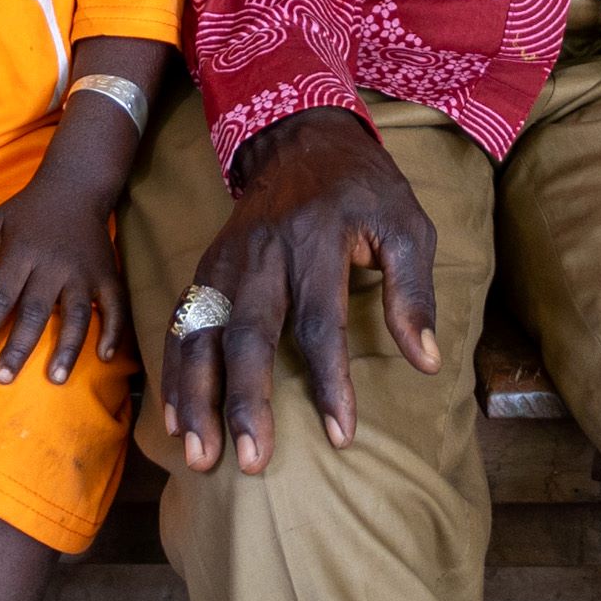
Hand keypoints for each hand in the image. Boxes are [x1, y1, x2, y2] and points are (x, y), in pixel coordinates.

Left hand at [0, 180, 131, 386]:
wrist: (75, 187)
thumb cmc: (26, 212)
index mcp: (21, 252)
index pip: (1, 295)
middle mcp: (53, 265)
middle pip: (35, 312)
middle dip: (19, 347)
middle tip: (4, 377)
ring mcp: (84, 272)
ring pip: (76, 315)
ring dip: (67, 349)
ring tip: (55, 379)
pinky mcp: (107, 275)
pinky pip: (115, 306)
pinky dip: (114, 331)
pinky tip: (106, 356)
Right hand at [167, 108, 438, 475]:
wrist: (301, 139)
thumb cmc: (363, 190)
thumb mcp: (406, 224)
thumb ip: (414, 292)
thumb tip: (426, 361)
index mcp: (316, 240)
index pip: (319, 322)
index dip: (329, 383)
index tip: (340, 436)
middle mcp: (263, 254)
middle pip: (248, 335)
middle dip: (246, 402)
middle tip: (253, 461)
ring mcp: (226, 261)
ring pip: (202, 334)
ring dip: (197, 398)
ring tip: (201, 456)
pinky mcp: (205, 268)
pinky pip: (182, 324)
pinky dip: (175, 374)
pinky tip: (176, 420)